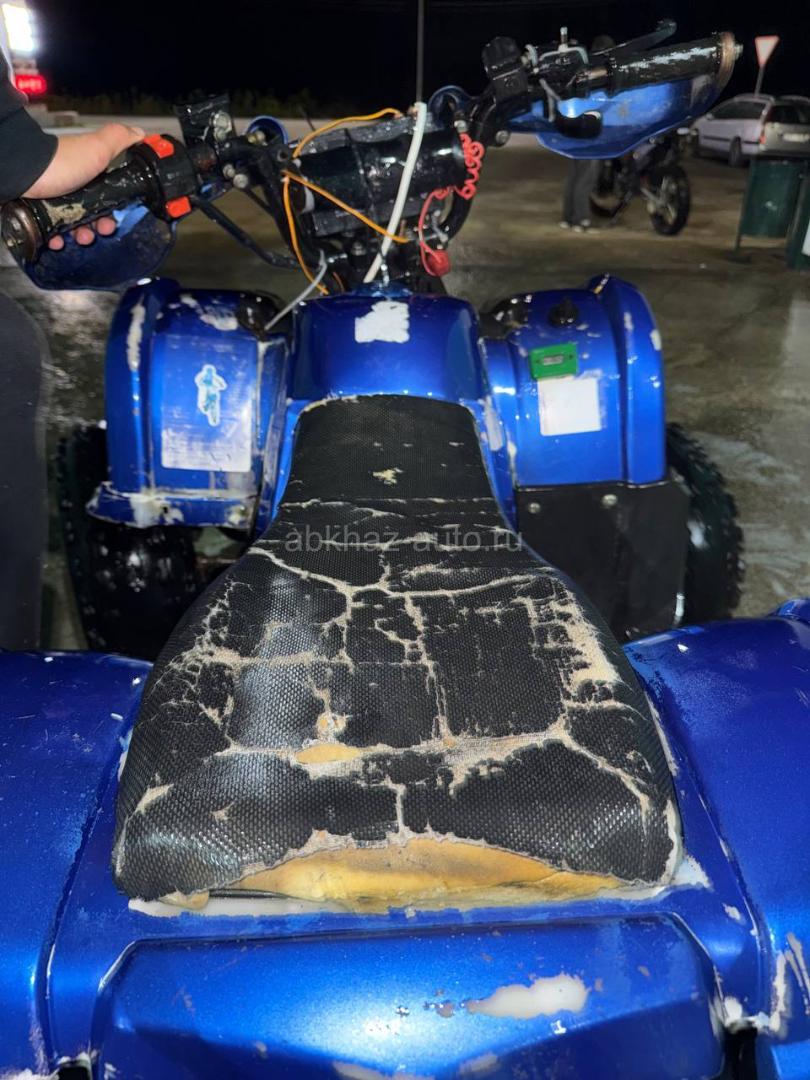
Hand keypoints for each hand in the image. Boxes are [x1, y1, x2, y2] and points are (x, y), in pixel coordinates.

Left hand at [23, 122, 144, 249]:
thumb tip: (140, 133)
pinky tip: (59, 240)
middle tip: (98, 232)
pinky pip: (53, 230)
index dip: (116, 208)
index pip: (108, 193)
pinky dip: (58, 238)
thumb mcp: (96, 148)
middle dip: (99, 226)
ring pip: (74, 223)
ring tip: (79, 239)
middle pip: (93, 211)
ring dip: (81, 235)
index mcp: (88, 171)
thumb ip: (119, 140)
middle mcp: (72, 183)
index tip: (117, 218)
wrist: (22, 174)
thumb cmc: (61, 163)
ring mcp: (55, 197)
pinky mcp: (40, 210)